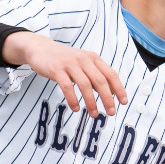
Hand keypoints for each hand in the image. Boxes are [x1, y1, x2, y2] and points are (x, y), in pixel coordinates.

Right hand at [3, 32, 127, 116]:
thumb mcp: (83, 63)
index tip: (123, 102)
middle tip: (111, 112)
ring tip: (94, 114)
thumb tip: (110, 93)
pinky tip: (76, 108)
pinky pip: (67, 87)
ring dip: (91, 102)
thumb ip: (95, 75)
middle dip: (107, 98)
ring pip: (85, 85)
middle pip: (100, 81)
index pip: (110, 74)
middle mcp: (83, 59)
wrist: (41, 49)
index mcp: (93, 58)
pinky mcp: (56, 70)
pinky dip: (73, 99)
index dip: (119, 88)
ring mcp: (70, 64)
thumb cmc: (65, 60)